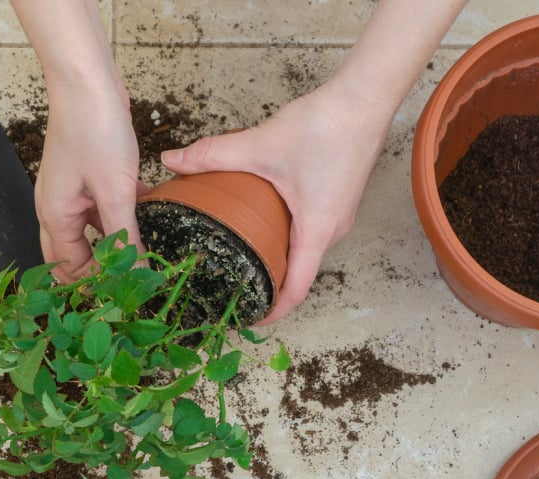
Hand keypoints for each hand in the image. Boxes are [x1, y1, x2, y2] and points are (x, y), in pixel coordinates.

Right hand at [34, 79, 147, 281]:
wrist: (87, 83)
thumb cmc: (94, 130)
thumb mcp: (115, 192)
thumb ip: (124, 236)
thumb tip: (135, 272)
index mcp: (55, 217)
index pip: (71, 267)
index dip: (98, 283)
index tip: (130, 291)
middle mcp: (56, 208)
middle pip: (73, 254)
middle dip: (99, 270)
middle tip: (130, 281)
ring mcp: (70, 191)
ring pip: (91, 230)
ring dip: (114, 240)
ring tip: (145, 250)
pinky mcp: (86, 176)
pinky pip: (101, 206)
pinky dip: (121, 214)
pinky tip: (149, 212)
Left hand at [161, 82, 390, 324]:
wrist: (365, 98)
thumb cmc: (327, 126)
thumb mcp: (260, 144)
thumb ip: (213, 154)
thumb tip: (173, 160)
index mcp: (317, 231)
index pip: (296, 291)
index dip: (271, 312)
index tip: (246, 320)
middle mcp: (332, 230)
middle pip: (298, 273)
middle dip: (266, 284)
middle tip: (230, 285)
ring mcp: (337, 216)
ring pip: (303, 250)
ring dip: (275, 257)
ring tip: (240, 254)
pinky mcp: (335, 199)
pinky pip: (309, 230)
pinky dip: (285, 235)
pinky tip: (260, 220)